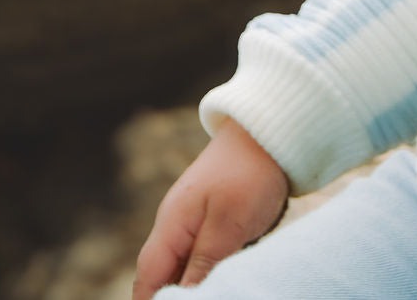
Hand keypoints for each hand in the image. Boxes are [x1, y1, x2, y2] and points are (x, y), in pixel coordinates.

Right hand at [133, 117, 289, 297]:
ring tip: (215, 290)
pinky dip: (207, 271)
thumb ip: (202, 263)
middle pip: (162, 275)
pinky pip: (201, 255)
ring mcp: (193, 220)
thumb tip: (181, 298)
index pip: (147, 278)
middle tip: (207, 297)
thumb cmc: (249, 174)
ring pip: (182, 267)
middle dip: (173, 295)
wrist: (270, 132)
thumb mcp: (229, 225)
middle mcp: (175, 224)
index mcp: (171, 224)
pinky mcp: (213, 219)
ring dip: (192, 284)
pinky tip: (223, 278)